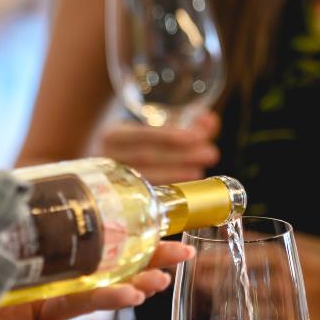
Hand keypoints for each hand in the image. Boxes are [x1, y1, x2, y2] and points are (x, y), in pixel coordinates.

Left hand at [0, 241, 192, 319]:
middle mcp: (48, 285)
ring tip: (145, 288)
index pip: (101, 246)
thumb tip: (4, 169)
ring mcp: (35, 310)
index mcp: (48, 259)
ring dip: (116, 296)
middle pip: (104, 275)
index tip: (173, 228)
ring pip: (84, 303)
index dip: (137, 239)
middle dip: (144, 266)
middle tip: (179, 257)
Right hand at [97, 112, 220, 184]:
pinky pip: (148, 193)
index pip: (140, 134)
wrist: (110, 164)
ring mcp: (113, 181)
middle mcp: (108, 159)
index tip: (197, 136)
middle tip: (210, 153)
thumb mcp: (153, 126)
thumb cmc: (137, 142)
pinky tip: (188, 183)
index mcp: (112, 135)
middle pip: (145, 157)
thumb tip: (211, 124)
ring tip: (200, 169)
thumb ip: (183, 122)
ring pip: (146, 177)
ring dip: (178, 173)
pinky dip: (170, 186)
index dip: (168, 135)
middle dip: (181, 155)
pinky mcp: (122, 197)